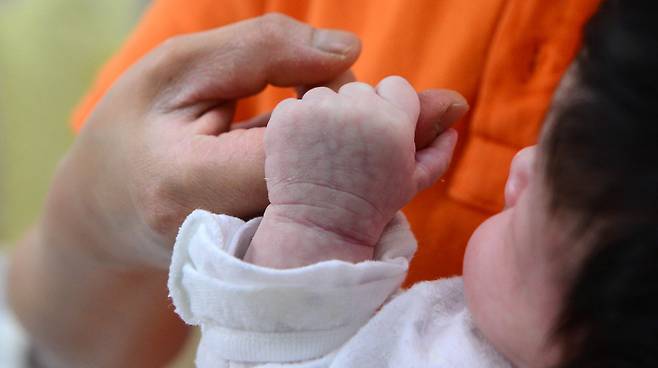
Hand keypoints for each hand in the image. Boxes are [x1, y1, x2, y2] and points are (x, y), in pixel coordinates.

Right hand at [46, 13, 362, 268]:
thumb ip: (261, 50)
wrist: (115, 212)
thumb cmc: (137, 133)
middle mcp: (237, 237)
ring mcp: (267, 256)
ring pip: (348, 196)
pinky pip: (339, 208)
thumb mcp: (177, 70)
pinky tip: (314, 152)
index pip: (308, 142)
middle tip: (335, 88)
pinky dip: (340, 169)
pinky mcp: (287, 256)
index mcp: (197, 185)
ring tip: (305, 121)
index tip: (330, 72)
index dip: (336, 100)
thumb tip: (350, 50)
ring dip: (348, 144)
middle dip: (353, 121)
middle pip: (339, 176)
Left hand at [247, 77, 465, 267]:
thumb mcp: (412, 180)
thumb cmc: (370, 206)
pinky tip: (301, 151)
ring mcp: (318, 111)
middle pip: (360, 88)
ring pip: (326, 94)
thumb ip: (436, 148)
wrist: (320, 228)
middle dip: (356, 112)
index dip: (388, 110)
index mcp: (394, 122)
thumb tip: (454, 120)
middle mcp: (358, 110)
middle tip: (350, 150)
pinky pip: (295, 105)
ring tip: (324, 153)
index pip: (396, 86)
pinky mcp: (286, 118)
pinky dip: (297, 124)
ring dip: (325, 115)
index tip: (378, 136)